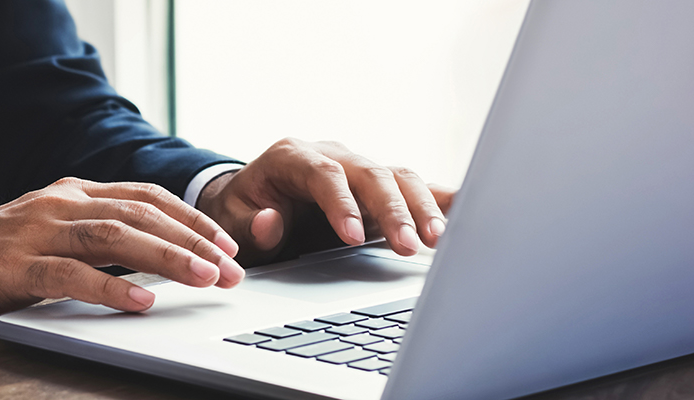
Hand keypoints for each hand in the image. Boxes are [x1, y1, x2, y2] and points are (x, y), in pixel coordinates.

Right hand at [0, 178, 246, 327]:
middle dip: (193, 241)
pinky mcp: (14, 268)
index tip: (227, 245)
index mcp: (69, 193)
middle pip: (140, 214)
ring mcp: (35, 233)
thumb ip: (94, 237)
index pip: (145, 196)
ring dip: (166, 258)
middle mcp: (57, 204)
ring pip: (114, 238)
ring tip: (203, 279)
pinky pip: (72, 276)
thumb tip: (157, 257)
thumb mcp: (48, 235)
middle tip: (232, 269)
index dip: (191, 219)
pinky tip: (142, 302)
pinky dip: (112, 288)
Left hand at [196, 138, 456, 264]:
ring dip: (422, 208)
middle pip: (371, 173)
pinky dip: (441, 199)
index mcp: (291, 157)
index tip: (353, 237)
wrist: (250, 203)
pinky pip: (415, 188)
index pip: (323, 174)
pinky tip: (469, 215)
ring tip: (439, 241)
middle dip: (392, 210)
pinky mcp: (380, 189)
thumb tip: (269, 223)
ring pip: (399, 178)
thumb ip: (250, 225)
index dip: (341, 203)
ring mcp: (360, 169)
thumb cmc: (241, 212)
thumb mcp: (231, 221)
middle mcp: (332, 155)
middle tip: (408, 246)